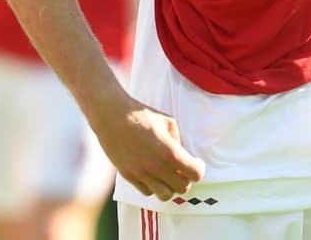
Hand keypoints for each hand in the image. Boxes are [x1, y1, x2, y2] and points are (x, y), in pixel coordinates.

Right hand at [92, 95, 206, 200]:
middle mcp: (157, 167)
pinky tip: (151, 173)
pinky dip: (153, 186)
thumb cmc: (141, 115)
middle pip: (183, 188)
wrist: (111, 115)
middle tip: (181, 169)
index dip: (199, 169)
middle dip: (185, 178)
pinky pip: (147, 191)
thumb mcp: (168, 122)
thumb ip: (179, 141)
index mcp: (170, 152)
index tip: (196, 163)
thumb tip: (184, 155)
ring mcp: (142, 173)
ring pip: (166, 195)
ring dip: (170, 187)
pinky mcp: (129, 176)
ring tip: (167, 175)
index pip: (195, 174)